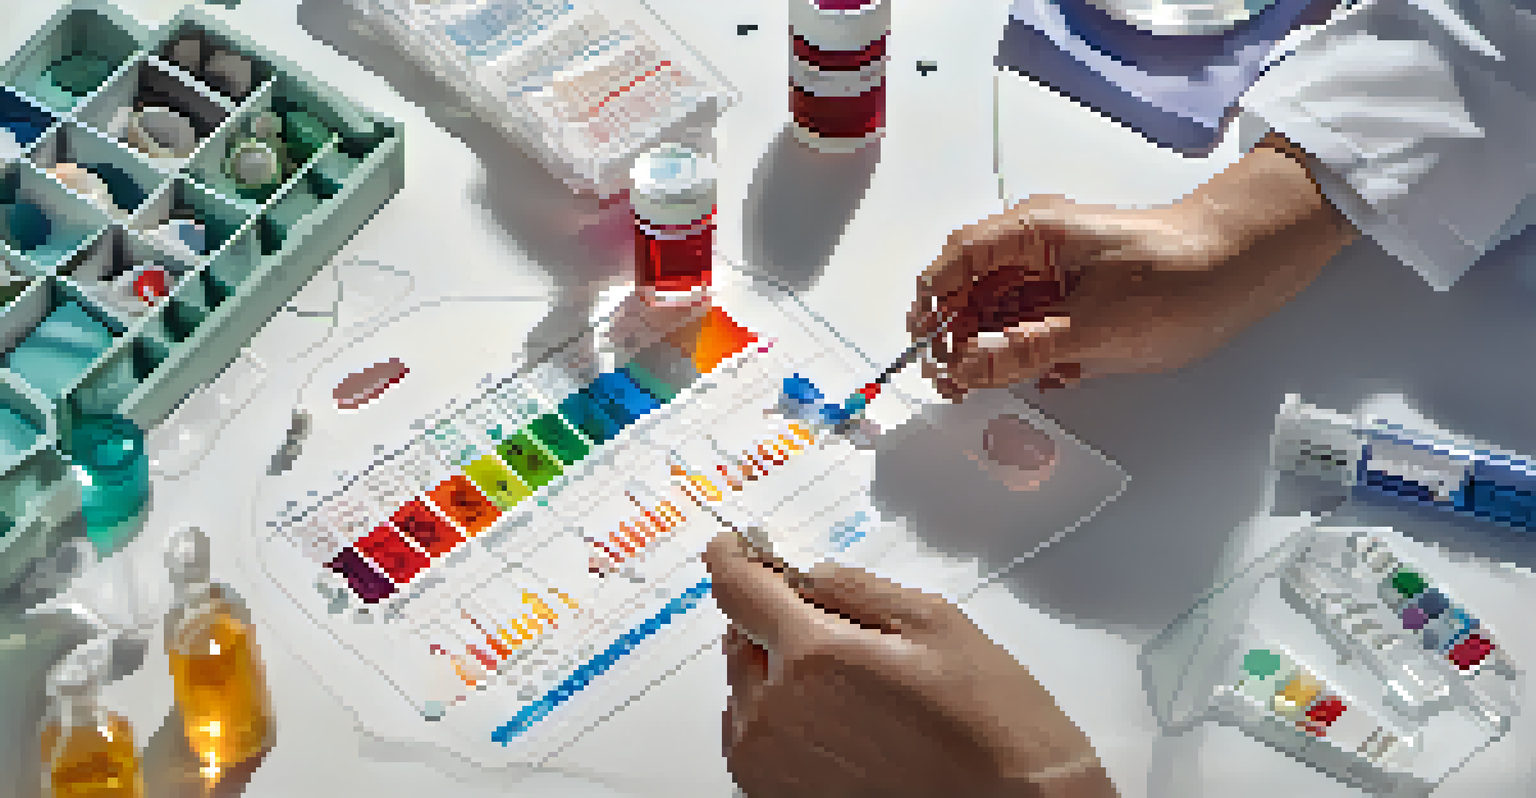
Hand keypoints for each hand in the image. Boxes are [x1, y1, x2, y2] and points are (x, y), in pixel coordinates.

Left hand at [703, 530, 1117, 797]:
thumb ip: (854, 587)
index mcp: (814, 654)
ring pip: (745, 688)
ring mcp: (771, 761)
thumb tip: (804, 574)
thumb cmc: (987, 724)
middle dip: (777, 624)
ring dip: (778, 674)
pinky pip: (751, 737)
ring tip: (853, 691)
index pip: (738, 588)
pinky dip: (778, 719)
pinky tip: (839, 725)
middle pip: (742, 638)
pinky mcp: (775, 795)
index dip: (735, 559)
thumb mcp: (933, 623)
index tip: (735, 549)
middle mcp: (777, 711)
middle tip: (841, 636)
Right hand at [910, 136, 1356, 398]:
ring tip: (984, 387)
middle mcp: (1036, 248)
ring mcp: (1055, 274)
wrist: (1244, 268)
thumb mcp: (1095, 325)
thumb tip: (966, 368)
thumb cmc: (1179, 275)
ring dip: (988, 351)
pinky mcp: (1074, 299)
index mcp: (1033, 233)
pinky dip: (1024, 354)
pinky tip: (1037, 378)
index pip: (956, 261)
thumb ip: (1024, 350)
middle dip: (956, 336)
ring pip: (997, 313)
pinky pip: (1030, 327)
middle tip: (952, 382)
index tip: (924, 346)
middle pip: (970, 290)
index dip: (932, 304)